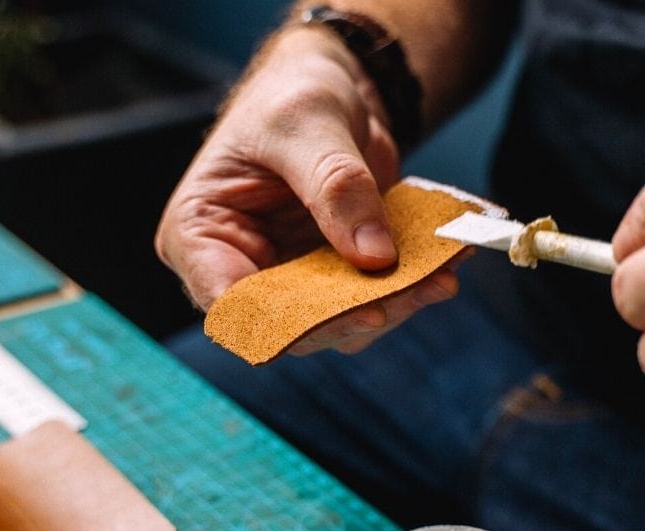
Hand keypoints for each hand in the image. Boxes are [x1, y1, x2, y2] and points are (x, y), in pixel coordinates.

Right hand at [155, 26, 458, 355]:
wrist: (330, 91)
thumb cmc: (291, 95)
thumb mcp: (306, 123)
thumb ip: (335, 185)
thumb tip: (374, 256)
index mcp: (201, 236)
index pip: (232, 305)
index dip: (287, 323)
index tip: (351, 312)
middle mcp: (242, 270)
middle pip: (292, 324)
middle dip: (355, 315)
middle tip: (411, 294)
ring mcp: (291, 280)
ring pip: (339, 322)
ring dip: (393, 306)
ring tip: (439, 278)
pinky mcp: (335, 278)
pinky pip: (371, 299)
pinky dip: (408, 288)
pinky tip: (444, 268)